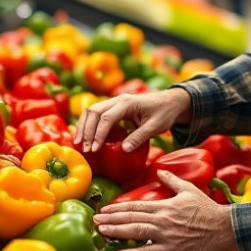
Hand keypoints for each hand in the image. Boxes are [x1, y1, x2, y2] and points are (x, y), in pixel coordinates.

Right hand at [73, 89, 190, 152]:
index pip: (107, 118)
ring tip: (79, 144)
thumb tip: (124, 150)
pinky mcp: (114, 107)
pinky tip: (85, 136)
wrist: (170, 101)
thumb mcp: (156, 127)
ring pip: (92, 110)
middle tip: (85, 149)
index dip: (99, 134)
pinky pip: (97, 113)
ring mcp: (115, 102)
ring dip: (84, 126)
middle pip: (94, 112)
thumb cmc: (165, 113)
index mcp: (128, 103)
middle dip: (86, 131)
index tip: (95, 149)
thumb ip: (140, 137)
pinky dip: (88, 123)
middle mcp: (118, 100)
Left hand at [94, 170, 236, 250]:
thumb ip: (172, 180)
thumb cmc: (207, 209)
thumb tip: (160, 169)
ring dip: (116, 232)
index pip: (136, 206)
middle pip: (131, 219)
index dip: (118, 207)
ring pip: (135, 234)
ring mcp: (165, 237)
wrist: (223, 227)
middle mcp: (162, 221)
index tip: (104, 209)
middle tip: (95, 220)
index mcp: (165, 206)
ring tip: (101, 231)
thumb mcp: (189, 190)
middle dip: (111, 220)